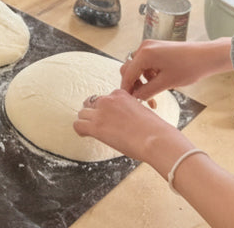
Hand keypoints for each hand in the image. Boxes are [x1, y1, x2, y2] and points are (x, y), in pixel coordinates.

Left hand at [74, 89, 190, 161]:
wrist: (155, 138)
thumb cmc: (154, 130)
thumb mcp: (141, 112)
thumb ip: (129, 111)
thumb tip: (124, 121)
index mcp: (121, 94)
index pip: (105, 98)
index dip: (105, 110)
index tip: (109, 119)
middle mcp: (109, 99)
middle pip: (90, 103)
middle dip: (93, 113)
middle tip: (99, 125)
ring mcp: (101, 112)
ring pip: (82, 113)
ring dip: (86, 122)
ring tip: (91, 131)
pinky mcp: (96, 126)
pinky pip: (78, 125)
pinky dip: (80, 130)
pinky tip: (86, 135)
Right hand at [121, 39, 232, 100]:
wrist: (207, 57)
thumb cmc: (189, 67)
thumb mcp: (166, 83)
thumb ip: (147, 91)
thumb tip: (135, 97)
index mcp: (145, 53)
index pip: (128, 73)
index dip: (127, 89)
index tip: (128, 102)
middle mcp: (145, 47)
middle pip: (130, 69)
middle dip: (135, 86)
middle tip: (143, 100)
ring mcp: (151, 47)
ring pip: (138, 68)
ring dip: (143, 82)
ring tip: (154, 95)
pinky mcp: (157, 49)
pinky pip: (146, 64)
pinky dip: (149, 75)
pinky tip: (158, 84)